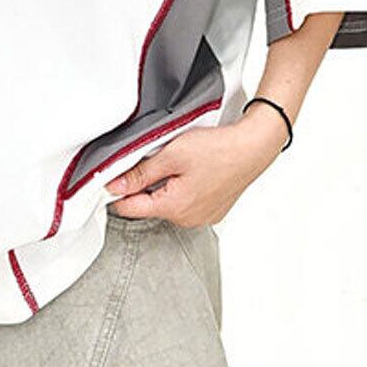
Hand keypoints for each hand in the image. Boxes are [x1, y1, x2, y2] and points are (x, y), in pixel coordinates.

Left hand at [102, 106, 287, 227]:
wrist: (254, 147)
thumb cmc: (219, 149)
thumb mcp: (171, 155)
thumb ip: (140, 173)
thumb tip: (114, 185)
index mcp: (174, 208)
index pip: (129, 208)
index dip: (116, 191)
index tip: (112, 177)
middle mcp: (187, 219)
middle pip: (149, 205)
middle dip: (145, 184)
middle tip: (155, 159)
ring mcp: (202, 217)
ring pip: (168, 203)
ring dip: (165, 186)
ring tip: (178, 164)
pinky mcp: (212, 211)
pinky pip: (187, 203)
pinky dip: (183, 189)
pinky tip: (192, 171)